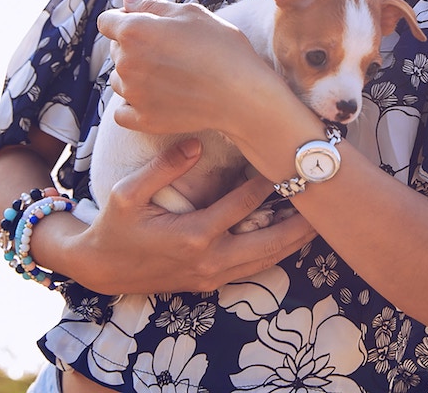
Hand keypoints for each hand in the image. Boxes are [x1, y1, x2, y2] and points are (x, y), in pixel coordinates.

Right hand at [77, 138, 316, 294]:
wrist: (101, 269)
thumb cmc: (115, 226)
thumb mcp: (128, 192)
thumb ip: (163, 168)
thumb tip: (194, 144)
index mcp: (193, 235)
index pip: (243, 205)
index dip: (268, 183)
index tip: (287, 162)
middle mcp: (209, 260)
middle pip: (269, 242)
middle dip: (300, 223)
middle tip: (326, 202)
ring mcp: (212, 276)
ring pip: (266, 260)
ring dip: (293, 241)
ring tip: (319, 221)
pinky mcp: (211, 283)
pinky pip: (253, 269)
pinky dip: (275, 254)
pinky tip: (289, 238)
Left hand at [96, 0, 279, 138]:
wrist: (242, 94)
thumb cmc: (222, 47)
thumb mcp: (191, 14)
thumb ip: (153, 6)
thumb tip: (127, 0)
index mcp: (133, 31)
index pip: (107, 21)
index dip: (126, 20)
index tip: (148, 26)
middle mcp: (126, 62)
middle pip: (115, 50)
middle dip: (133, 47)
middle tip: (168, 51)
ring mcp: (133, 94)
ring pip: (119, 80)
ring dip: (134, 75)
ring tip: (167, 75)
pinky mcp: (143, 119)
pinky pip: (123, 112)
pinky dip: (133, 106)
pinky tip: (154, 99)